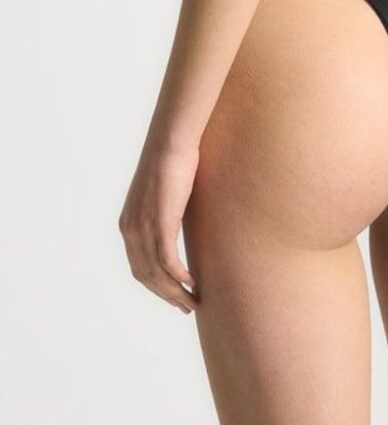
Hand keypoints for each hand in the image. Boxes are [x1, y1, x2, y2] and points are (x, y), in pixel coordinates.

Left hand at [119, 142, 199, 313]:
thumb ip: (167, 217)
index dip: (157, 288)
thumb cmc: (172, 165)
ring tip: (194, 301)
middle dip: (167, 296)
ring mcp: (144, 227)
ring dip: (176, 292)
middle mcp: (131, 230)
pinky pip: (168, 260)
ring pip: (157, 272)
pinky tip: (193, 282)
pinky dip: (180, 276)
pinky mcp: (160, 222)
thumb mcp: (165, 198)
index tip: (176, 297)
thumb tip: (181, 228)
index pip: (139, 268)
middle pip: (146, 277)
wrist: (170, 144)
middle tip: (187, 307)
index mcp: (129, 226)